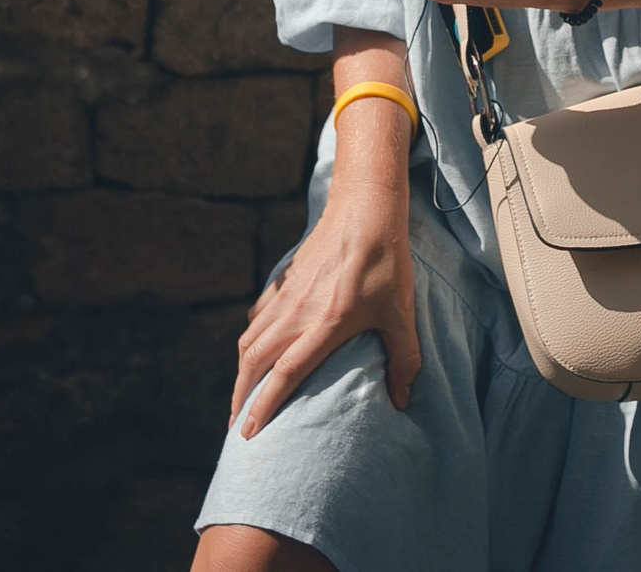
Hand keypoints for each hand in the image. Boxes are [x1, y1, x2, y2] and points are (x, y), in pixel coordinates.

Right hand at [228, 168, 418, 438]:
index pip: (285, 373)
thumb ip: (403, 360)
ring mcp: (286, 295)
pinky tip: (254, 350)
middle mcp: (298, 312)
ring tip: (241, 396)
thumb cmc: (387, 262)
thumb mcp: (402, 313)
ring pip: (251, 339)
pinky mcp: (284, 281)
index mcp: (326, 324)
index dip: (263, 405)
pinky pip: (257, 317)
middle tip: (237, 426)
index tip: (248, 432)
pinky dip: (250, 339)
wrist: (365, 209)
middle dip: (241, 397)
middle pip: (255, 361)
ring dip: (242, 371)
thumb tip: (402, 401)